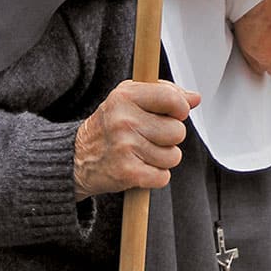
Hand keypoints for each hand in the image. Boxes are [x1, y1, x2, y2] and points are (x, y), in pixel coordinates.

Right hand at [73, 80, 200, 199]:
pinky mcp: (127, 172)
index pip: (172, 99)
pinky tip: (140, 167)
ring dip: (163, 158)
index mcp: (125, 96)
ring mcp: (124, 147)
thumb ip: (164, 94)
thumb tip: (194, 98)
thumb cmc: (109, 126)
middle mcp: (123, 120)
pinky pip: (163, 176)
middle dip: (170, 138)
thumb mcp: (129, 99)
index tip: (174, 114)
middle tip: (150, 137)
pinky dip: (155, 176)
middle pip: (178, 131)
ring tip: (142, 153)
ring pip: (173, 156)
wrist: (76, 157)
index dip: (180, 109)